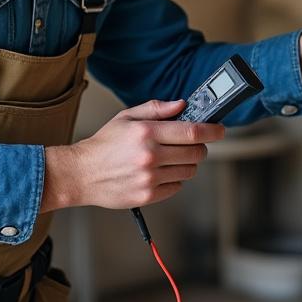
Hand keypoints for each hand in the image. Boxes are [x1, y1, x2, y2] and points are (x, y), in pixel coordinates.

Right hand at [41, 99, 224, 211]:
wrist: (82, 174)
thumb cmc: (104, 145)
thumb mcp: (127, 117)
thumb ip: (156, 109)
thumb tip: (181, 105)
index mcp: (146, 133)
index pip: (192, 131)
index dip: (212, 130)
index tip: (219, 129)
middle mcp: (150, 155)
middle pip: (196, 152)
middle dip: (200, 147)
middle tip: (192, 144)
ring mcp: (150, 178)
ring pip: (189, 171)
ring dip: (186, 163)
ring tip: (169, 159)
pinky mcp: (148, 195)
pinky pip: (176, 186)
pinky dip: (173, 179)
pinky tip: (159, 173)